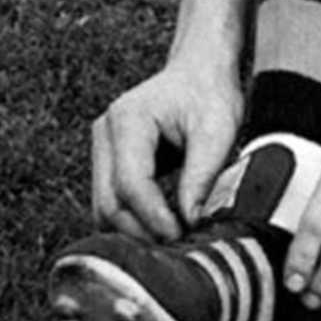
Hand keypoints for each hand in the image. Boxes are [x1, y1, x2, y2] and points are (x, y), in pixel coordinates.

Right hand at [91, 60, 243, 240]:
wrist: (199, 73)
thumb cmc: (210, 95)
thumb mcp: (218, 131)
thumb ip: (202, 175)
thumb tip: (190, 221)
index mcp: (128, 120)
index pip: (131, 184)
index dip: (154, 217)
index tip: (182, 236)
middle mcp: (104, 133)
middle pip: (108, 202)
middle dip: (141, 231)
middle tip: (179, 248)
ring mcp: (102, 147)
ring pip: (105, 207)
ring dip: (135, 230)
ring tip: (174, 241)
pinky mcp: (109, 161)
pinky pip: (113, 201)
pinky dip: (134, 219)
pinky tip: (164, 228)